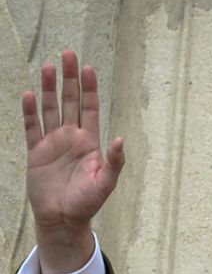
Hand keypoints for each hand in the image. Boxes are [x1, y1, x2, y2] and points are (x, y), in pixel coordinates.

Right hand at [23, 51, 123, 272]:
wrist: (64, 218)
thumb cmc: (88, 202)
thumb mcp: (106, 182)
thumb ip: (114, 161)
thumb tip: (120, 139)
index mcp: (90, 142)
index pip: (89, 108)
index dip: (89, 89)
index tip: (88, 68)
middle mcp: (71, 137)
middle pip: (69, 101)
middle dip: (70, 79)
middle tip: (69, 54)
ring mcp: (52, 143)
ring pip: (50, 109)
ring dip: (50, 89)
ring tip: (49, 68)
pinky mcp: (36, 153)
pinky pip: (32, 128)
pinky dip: (30, 112)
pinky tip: (31, 95)